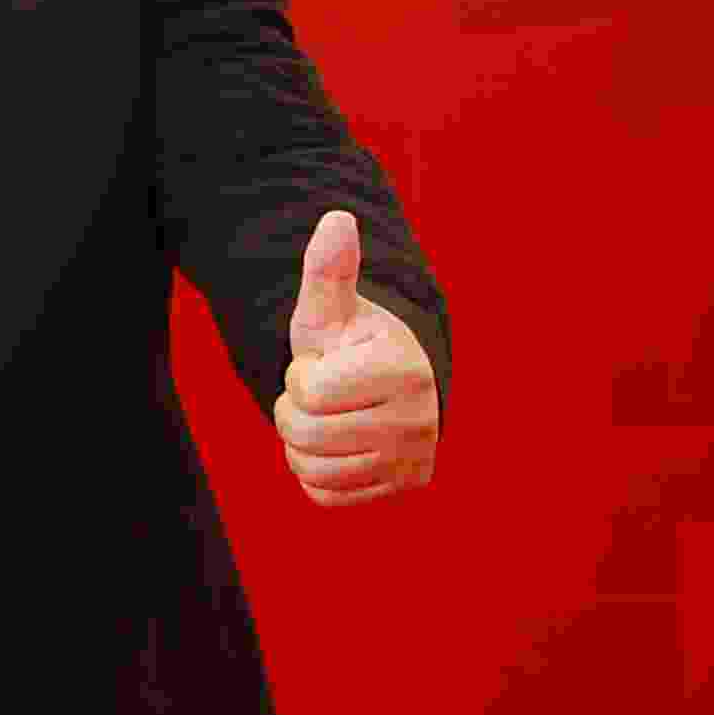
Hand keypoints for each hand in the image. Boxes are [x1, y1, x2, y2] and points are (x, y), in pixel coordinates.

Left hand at [273, 209, 441, 505]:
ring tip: (328, 417)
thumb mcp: (332, 310)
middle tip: (323, 394)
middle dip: (295, 410)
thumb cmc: (353, 345)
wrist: (390, 388)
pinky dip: (315, 474)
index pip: (307, 391)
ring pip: (310, 468)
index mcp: (403, 371)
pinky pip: (323, 495)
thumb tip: (335, 219)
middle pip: (304, 433)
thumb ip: (328, 270)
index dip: (300, 376)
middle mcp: (418, 421)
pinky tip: (337, 446)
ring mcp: (412, 460)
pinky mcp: (400, 489)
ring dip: (301, 444)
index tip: (327, 365)